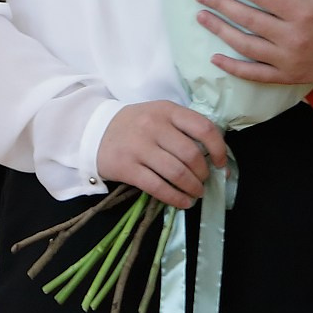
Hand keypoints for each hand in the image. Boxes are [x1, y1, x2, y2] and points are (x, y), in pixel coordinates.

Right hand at [98, 101, 230, 208]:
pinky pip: (158, 187)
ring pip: (177, 173)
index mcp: (166, 110)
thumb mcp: (159, 116)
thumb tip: (217, 162)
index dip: (219, 149)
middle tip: (203, 181)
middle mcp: (152, 126)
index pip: (203, 128)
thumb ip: (185, 131)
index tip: (220, 164)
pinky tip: (183, 202)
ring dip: (193, 188)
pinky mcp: (126, 167)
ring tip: (195, 193)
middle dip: (203, 174)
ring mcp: (138, 147)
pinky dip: (176, 198)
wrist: (92, 131)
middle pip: (191, 155)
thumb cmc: (134, 126)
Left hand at [198, 0, 312, 87]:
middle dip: (220, 5)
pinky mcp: (288, 76)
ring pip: (246, 45)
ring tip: (201, 17)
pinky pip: (255, 74)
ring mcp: (289, 59)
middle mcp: (293, 37)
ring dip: (220, 31)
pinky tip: (215, 57)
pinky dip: (234, 67)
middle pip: (247, 19)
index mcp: (303, 12)